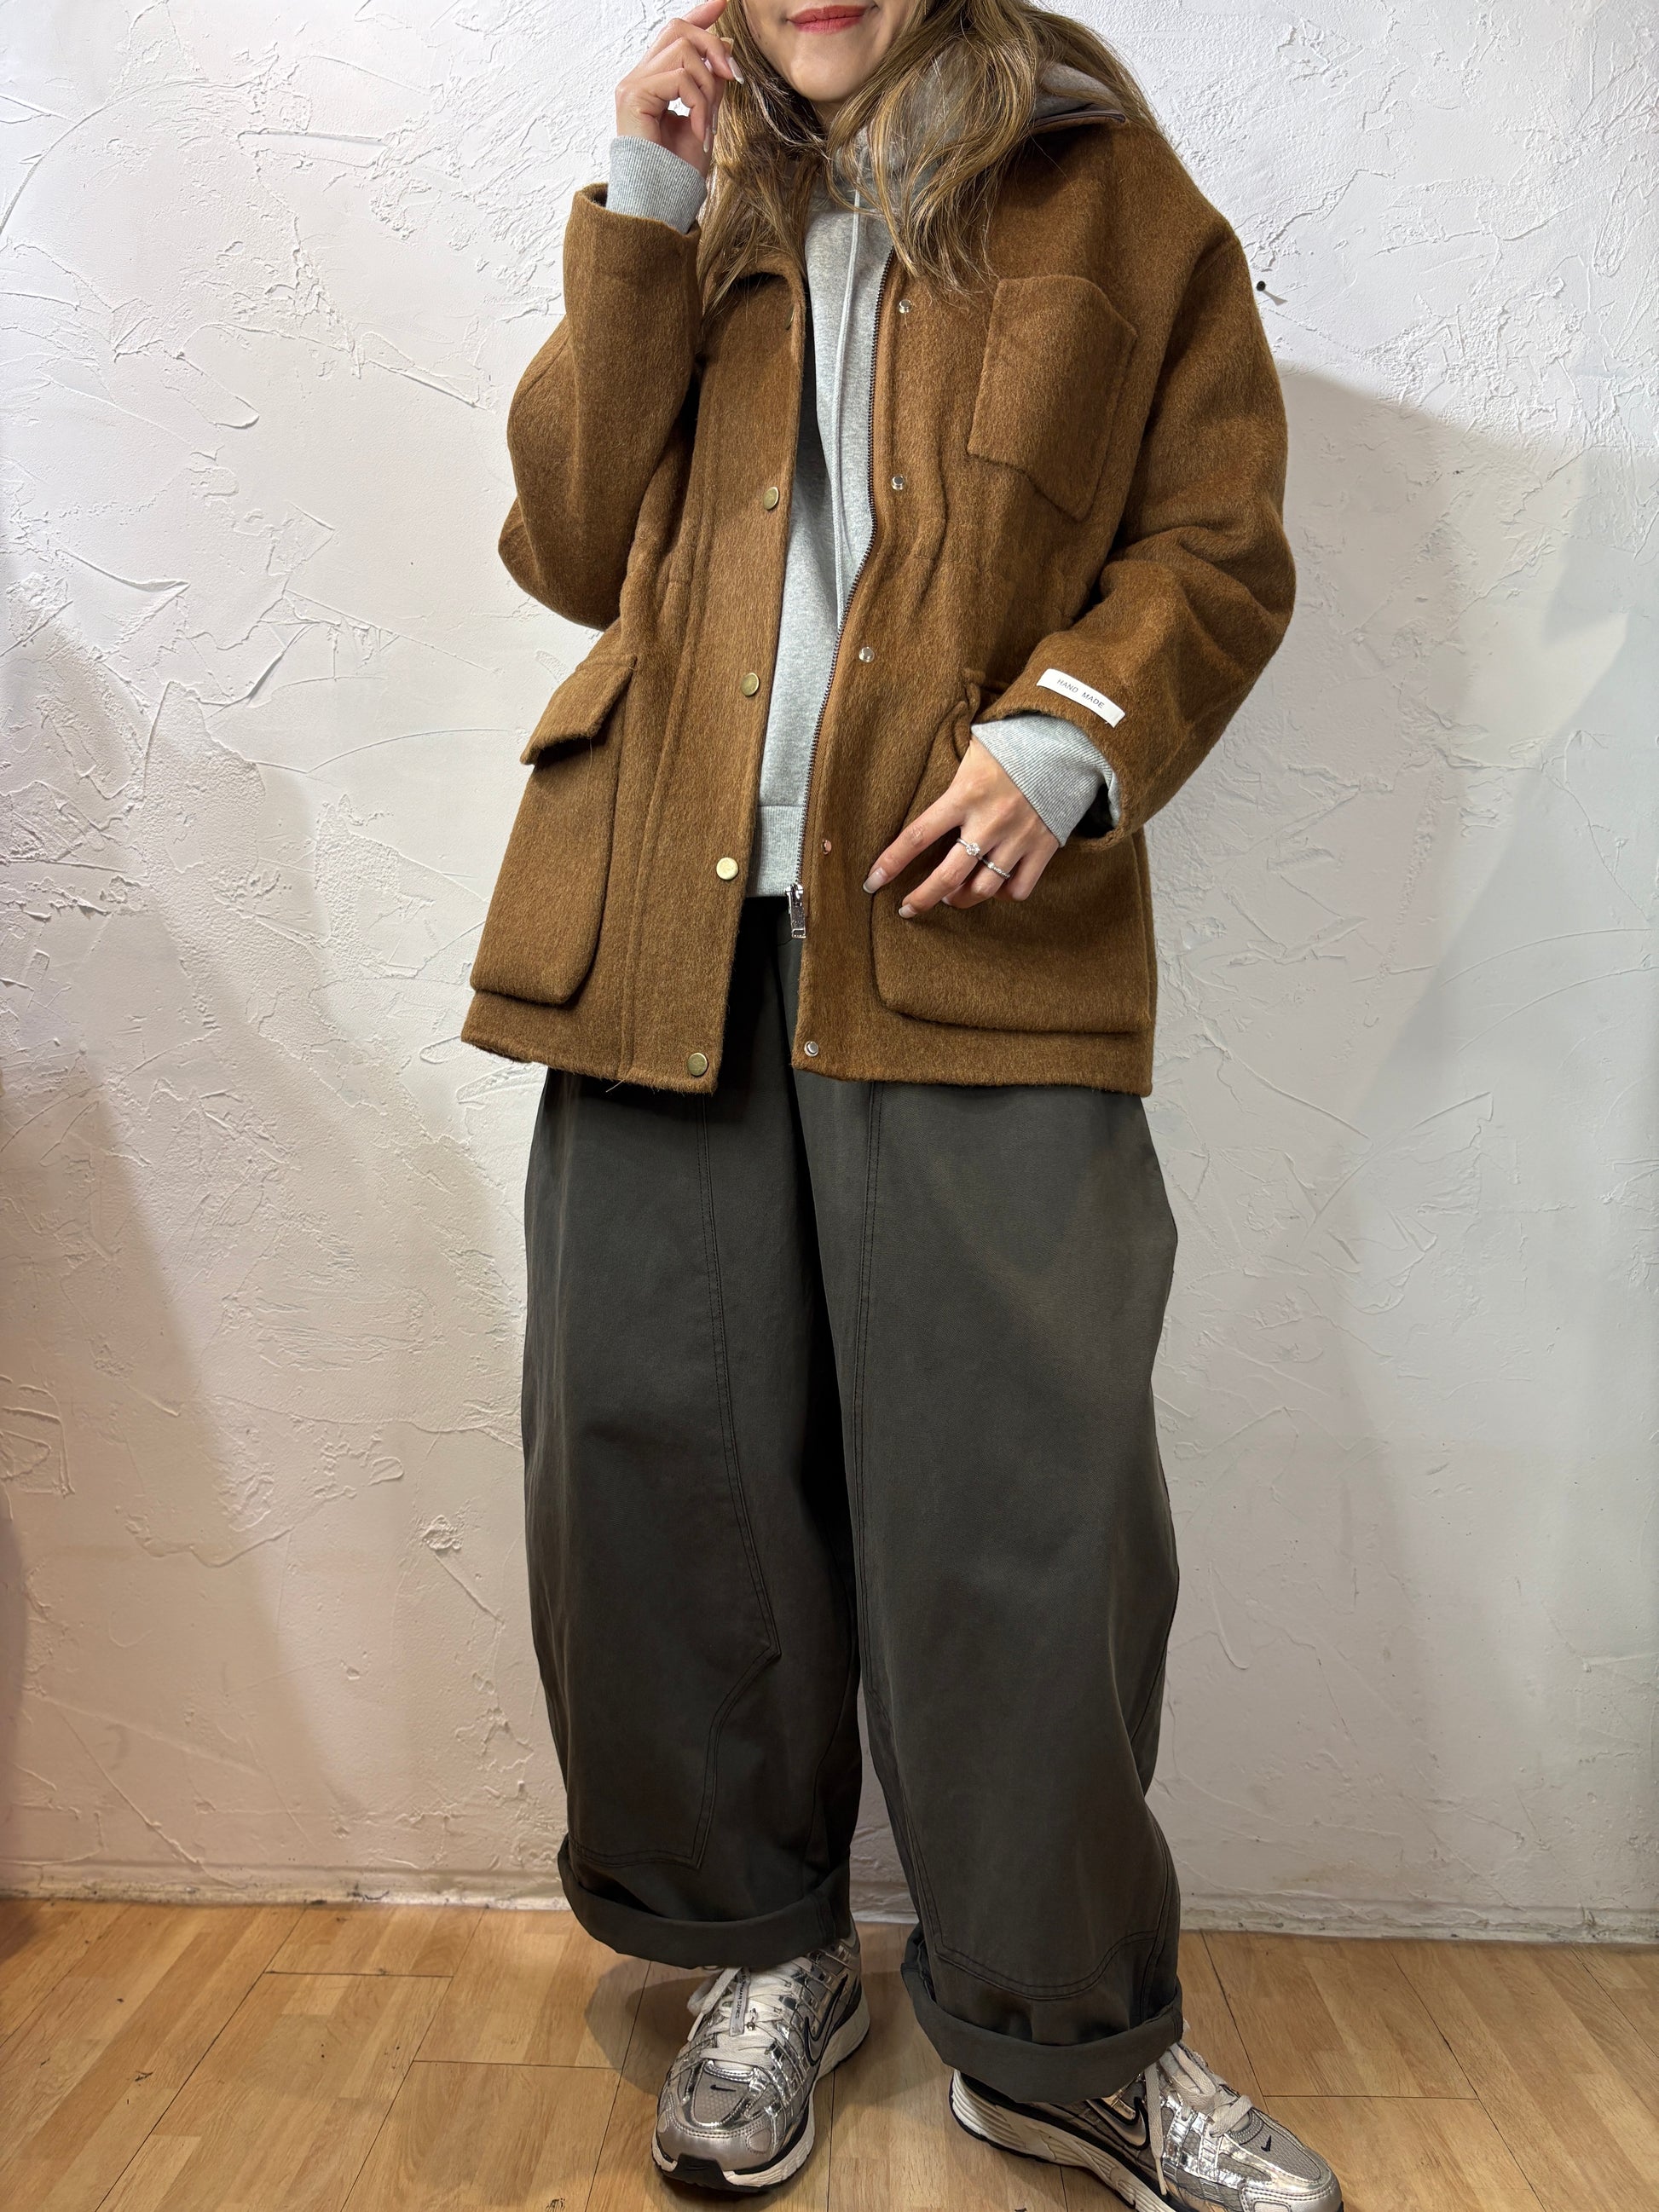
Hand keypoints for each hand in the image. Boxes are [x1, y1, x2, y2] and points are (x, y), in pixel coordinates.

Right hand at [616, 1, 742, 174]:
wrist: (662, 202)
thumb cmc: (678, 172)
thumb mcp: (705, 119)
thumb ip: (711, 85)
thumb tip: (725, 50)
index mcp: (653, 81)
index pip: (674, 33)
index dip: (700, 16)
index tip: (723, 2)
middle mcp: (638, 77)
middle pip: (679, 29)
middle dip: (713, 47)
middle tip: (733, 77)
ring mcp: (632, 85)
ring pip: (683, 51)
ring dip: (708, 86)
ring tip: (708, 122)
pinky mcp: (633, 95)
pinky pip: (680, 77)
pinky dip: (699, 103)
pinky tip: (699, 130)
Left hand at [863, 738, 1060, 914]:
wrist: (1067, 742)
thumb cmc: (1012, 745)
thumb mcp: (972, 752)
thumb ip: (949, 780)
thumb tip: (923, 798)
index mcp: (965, 795)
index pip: (917, 836)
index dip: (891, 863)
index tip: (872, 882)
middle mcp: (989, 821)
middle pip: (948, 876)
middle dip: (922, 899)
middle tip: (907, 909)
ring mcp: (1018, 837)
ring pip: (982, 889)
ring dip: (960, 900)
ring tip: (951, 897)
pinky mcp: (1044, 847)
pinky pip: (1018, 888)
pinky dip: (1002, 895)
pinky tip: (993, 888)